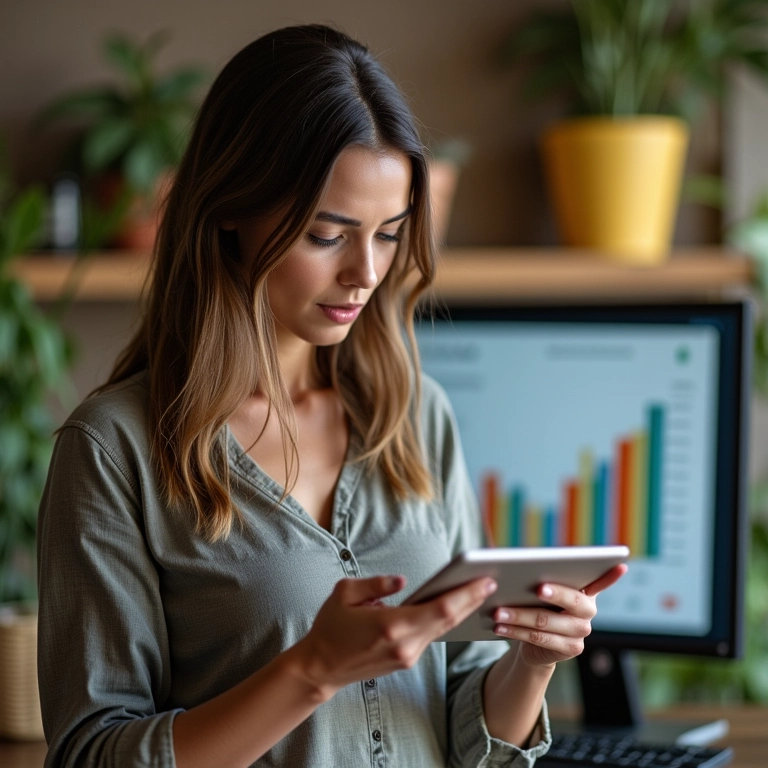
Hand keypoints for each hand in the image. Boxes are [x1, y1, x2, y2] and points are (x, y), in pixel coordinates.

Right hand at [291, 573, 496, 695]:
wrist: (320, 667)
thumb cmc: (330, 627)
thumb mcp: (345, 593)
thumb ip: (376, 583)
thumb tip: (402, 581)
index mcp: (391, 624)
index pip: (440, 608)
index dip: (466, 594)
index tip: (485, 579)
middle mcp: (405, 644)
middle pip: (449, 620)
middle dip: (472, 599)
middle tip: (492, 580)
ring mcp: (407, 656)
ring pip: (443, 629)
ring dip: (462, 610)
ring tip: (479, 589)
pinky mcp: (406, 660)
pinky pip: (432, 636)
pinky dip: (446, 620)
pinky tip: (456, 606)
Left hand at [491, 564, 627, 667]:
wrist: (536, 643)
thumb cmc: (537, 604)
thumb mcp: (540, 588)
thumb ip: (540, 575)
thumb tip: (509, 559)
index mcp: (585, 589)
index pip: (601, 579)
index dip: (610, 575)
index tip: (618, 566)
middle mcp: (588, 610)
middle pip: (572, 600)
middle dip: (554, 593)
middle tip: (537, 588)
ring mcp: (581, 631)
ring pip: (547, 621)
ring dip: (519, 616)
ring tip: (498, 611)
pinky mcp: (571, 649)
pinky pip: (539, 639)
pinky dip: (516, 632)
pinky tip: (500, 627)